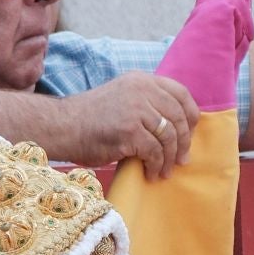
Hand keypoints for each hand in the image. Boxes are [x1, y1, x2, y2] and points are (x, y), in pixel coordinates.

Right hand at [65, 73, 196, 179]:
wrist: (63, 126)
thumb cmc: (90, 119)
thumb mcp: (122, 98)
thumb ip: (145, 104)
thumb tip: (175, 127)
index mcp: (142, 80)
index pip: (180, 93)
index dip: (190, 115)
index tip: (190, 133)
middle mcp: (142, 90)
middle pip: (179, 117)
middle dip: (184, 142)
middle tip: (182, 160)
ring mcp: (136, 109)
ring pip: (169, 136)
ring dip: (170, 158)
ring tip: (165, 171)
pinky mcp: (130, 130)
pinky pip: (155, 152)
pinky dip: (156, 165)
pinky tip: (151, 173)